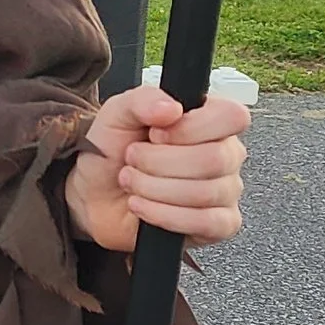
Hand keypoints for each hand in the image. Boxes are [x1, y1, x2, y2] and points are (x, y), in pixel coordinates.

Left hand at [65, 84, 249, 253]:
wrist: (92, 194)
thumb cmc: (112, 151)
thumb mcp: (117, 114)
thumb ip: (143, 100)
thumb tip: (171, 108)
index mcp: (210, 120)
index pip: (232, 116)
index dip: (192, 127)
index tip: (156, 133)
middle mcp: (225, 154)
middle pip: (215, 159)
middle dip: (159, 162)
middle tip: (133, 159)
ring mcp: (225, 191)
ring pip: (207, 192)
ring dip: (154, 188)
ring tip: (132, 182)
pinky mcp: (218, 225)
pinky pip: (208, 223)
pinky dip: (165, 215)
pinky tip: (143, 206)